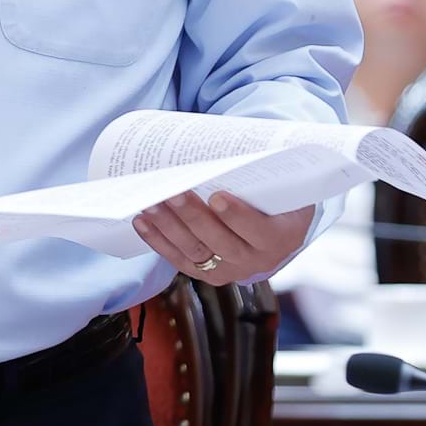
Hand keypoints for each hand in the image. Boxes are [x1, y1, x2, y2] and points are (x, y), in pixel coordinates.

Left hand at [134, 192, 314, 284]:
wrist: (279, 223)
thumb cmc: (278, 195)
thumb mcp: (282, 185)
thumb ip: (263, 174)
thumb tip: (224, 152)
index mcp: (282, 236)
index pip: (259, 230)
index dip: (237, 216)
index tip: (217, 196)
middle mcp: (257, 260)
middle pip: (221, 242)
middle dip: (193, 217)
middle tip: (172, 193)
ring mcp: (231, 269)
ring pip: (196, 252)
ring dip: (169, 228)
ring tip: (150, 205)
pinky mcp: (209, 273)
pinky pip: (180, 259)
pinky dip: (159, 241)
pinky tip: (142, 222)